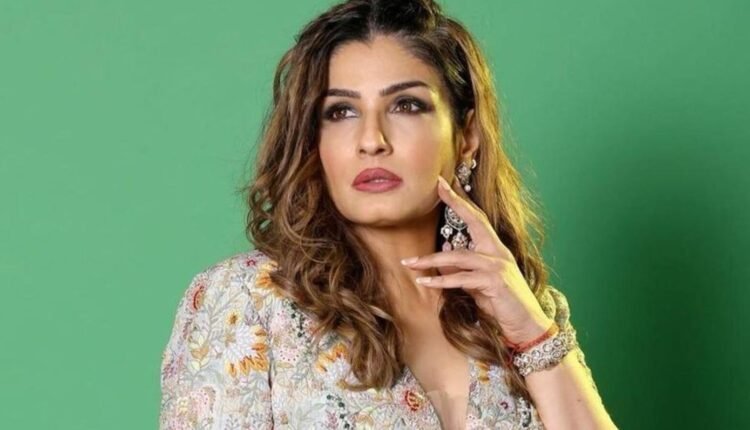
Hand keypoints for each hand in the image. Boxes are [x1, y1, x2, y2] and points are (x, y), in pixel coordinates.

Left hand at [401, 174, 553, 344]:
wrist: (527, 326)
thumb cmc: (502, 304)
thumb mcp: (477, 284)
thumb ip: (462, 270)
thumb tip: (443, 256)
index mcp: (495, 249)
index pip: (476, 218)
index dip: (461, 200)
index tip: (444, 183)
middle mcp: (498, 252)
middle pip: (475, 220)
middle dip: (455, 202)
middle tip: (437, 187)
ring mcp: (498, 266)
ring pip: (459, 256)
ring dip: (431, 260)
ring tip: (408, 263)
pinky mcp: (495, 283)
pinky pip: (462, 279)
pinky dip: (441, 281)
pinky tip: (425, 282)